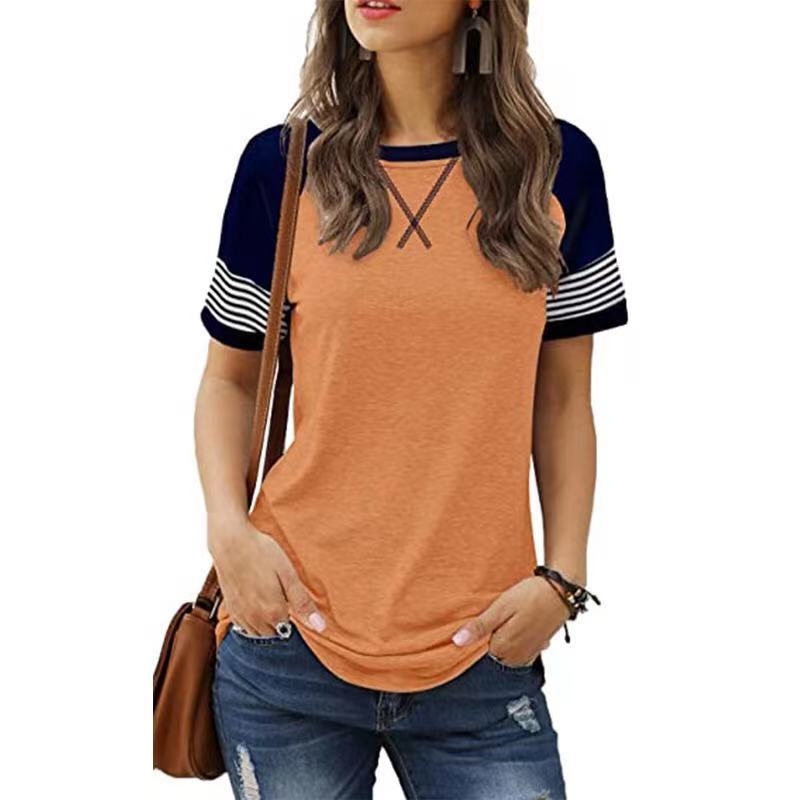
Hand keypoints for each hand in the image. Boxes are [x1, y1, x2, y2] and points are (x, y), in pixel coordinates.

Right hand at [209, 513, 325, 635]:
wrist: (230, 542)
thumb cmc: (262, 553)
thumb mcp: (288, 575)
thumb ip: (303, 603)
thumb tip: (320, 627)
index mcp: (273, 613)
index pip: (288, 631)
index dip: (293, 616)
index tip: (292, 600)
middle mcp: (255, 619)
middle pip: (273, 634)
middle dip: (280, 622)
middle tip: (281, 597)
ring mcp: (240, 615)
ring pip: (257, 633)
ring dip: (265, 624)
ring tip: (269, 601)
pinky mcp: (230, 608)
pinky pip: (242, 627)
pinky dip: (251, 621)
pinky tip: (255, 603)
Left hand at [451, 576, 569, 666]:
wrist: (562, 590)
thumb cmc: (531, 596)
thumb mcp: (501, 607)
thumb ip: (480, 627)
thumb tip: (456, 642)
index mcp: (504, 649)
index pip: (478, 651)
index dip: (475, 635)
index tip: (478, 619)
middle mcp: (517, 657)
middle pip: (493, 652)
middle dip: (489, 637)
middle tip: (494, 614)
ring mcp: (529, 653)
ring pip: (506, 650)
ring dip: (503, 636)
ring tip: (507, 616)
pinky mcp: (538, 646)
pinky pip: (520, 647)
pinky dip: (516, 636)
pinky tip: (518, 621)